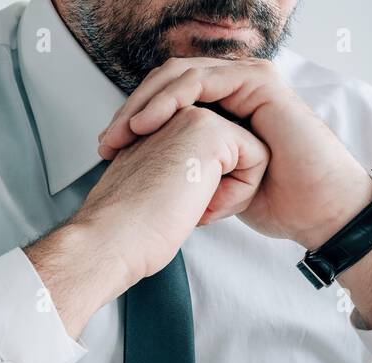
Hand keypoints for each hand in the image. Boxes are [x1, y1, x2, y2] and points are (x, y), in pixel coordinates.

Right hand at [27, 105, 267, 335]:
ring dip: (231, 193)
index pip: (218, 158)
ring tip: (191, 206)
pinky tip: (203, 203)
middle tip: (182, 207)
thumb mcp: (163, 190)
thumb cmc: (132, 229)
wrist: (113, 239)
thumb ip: (185, 174)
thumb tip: (211, 184)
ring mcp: (193, 116)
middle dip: (225, 190)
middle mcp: (178, 115)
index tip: (171, 208)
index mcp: (164, 129)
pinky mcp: (210, 129)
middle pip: (238, 154)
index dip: (211, 193)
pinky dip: (238, 192)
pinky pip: (257, 158)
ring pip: (250, 154)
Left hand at [99, 57, 371, 249]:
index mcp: (222, 107)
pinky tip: (148, 123)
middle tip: (108, 142)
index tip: (109, 151)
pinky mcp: (257, 82)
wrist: (316, 212)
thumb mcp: (216, 185)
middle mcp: (233, 88)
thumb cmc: (278, 203)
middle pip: (166, 83)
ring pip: (177, 77)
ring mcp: (246, 80)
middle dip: (132, 110)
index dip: (134, 120)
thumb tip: (147, 173)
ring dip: (144, 104)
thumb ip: (189, 167)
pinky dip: (170, 100)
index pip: (166, 99)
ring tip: (123, 133)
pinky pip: (200, 82)